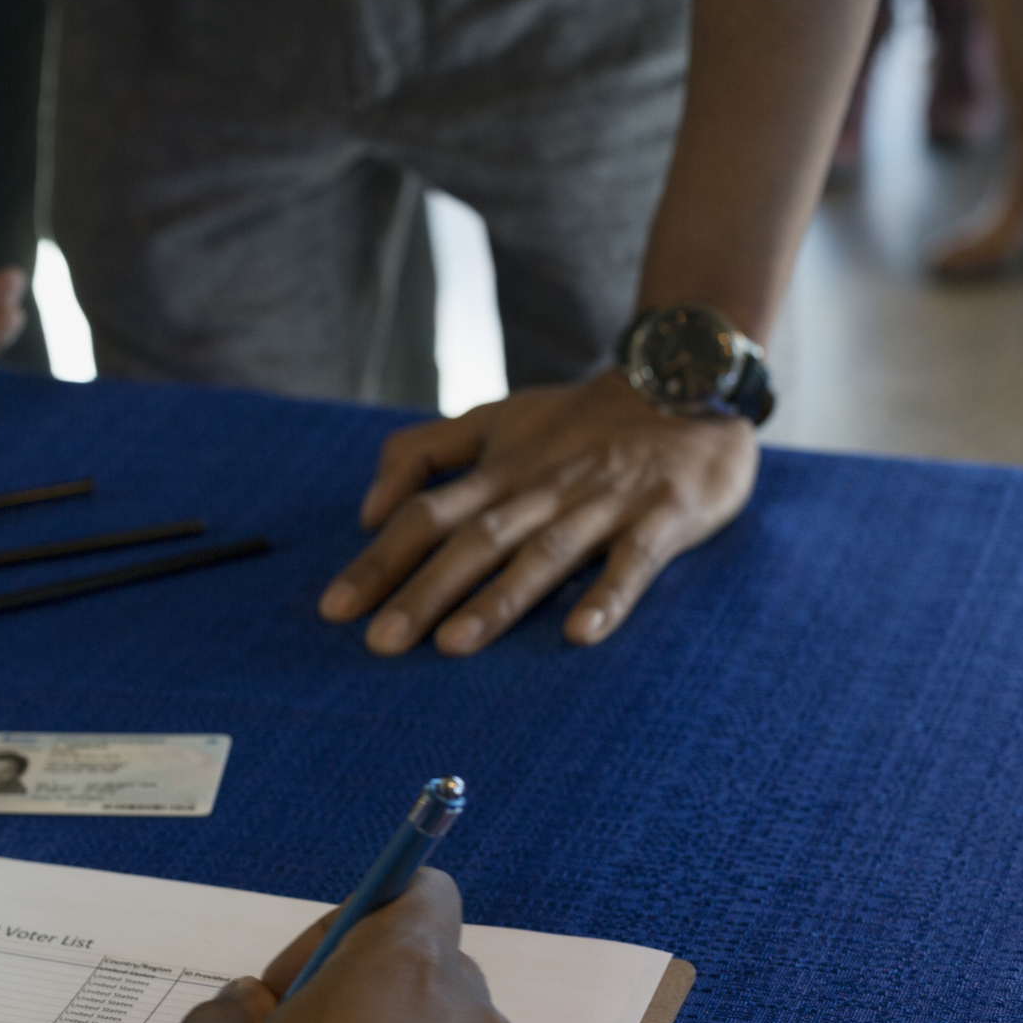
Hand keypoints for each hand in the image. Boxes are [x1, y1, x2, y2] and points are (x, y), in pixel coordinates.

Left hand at [318, 371, 756, 653]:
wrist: (686, 378)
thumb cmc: (581, 419)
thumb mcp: (494, 418)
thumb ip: (424, 453)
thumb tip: (367, 512)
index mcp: (498, 471)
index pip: (425, 516)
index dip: (379, 560)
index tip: (335, 609)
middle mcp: (541, 489)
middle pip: (472, 541)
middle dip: (423, 592)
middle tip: (379, 642)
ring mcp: (601, 504)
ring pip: (542, 554)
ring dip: (498, 599)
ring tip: (454, 644)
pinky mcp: (661, 517)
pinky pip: (632, 562)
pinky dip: (607, 596)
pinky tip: (579, 634)